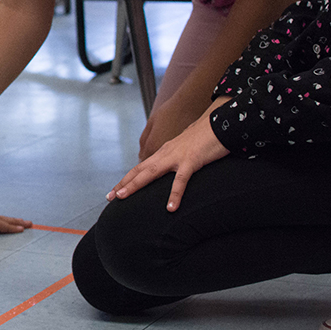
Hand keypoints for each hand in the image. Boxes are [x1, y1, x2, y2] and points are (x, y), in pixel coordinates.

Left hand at [109, 97, 231, 211]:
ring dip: (135, 185)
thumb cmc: (207, 138)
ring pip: (151, 172)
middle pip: (140, 170)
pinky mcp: (192, 160)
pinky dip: (175, 194)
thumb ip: (177, 160)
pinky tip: (170, 208)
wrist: (221, 122)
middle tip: (109, 197)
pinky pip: (181, 180)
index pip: (141, 168)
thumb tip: (172, 170)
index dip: (127, 179)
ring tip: (122, 197)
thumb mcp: (187, 150)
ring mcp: (177, 157)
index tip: (115, 191)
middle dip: (123, 184)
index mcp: (165, 153)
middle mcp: (166, 154)